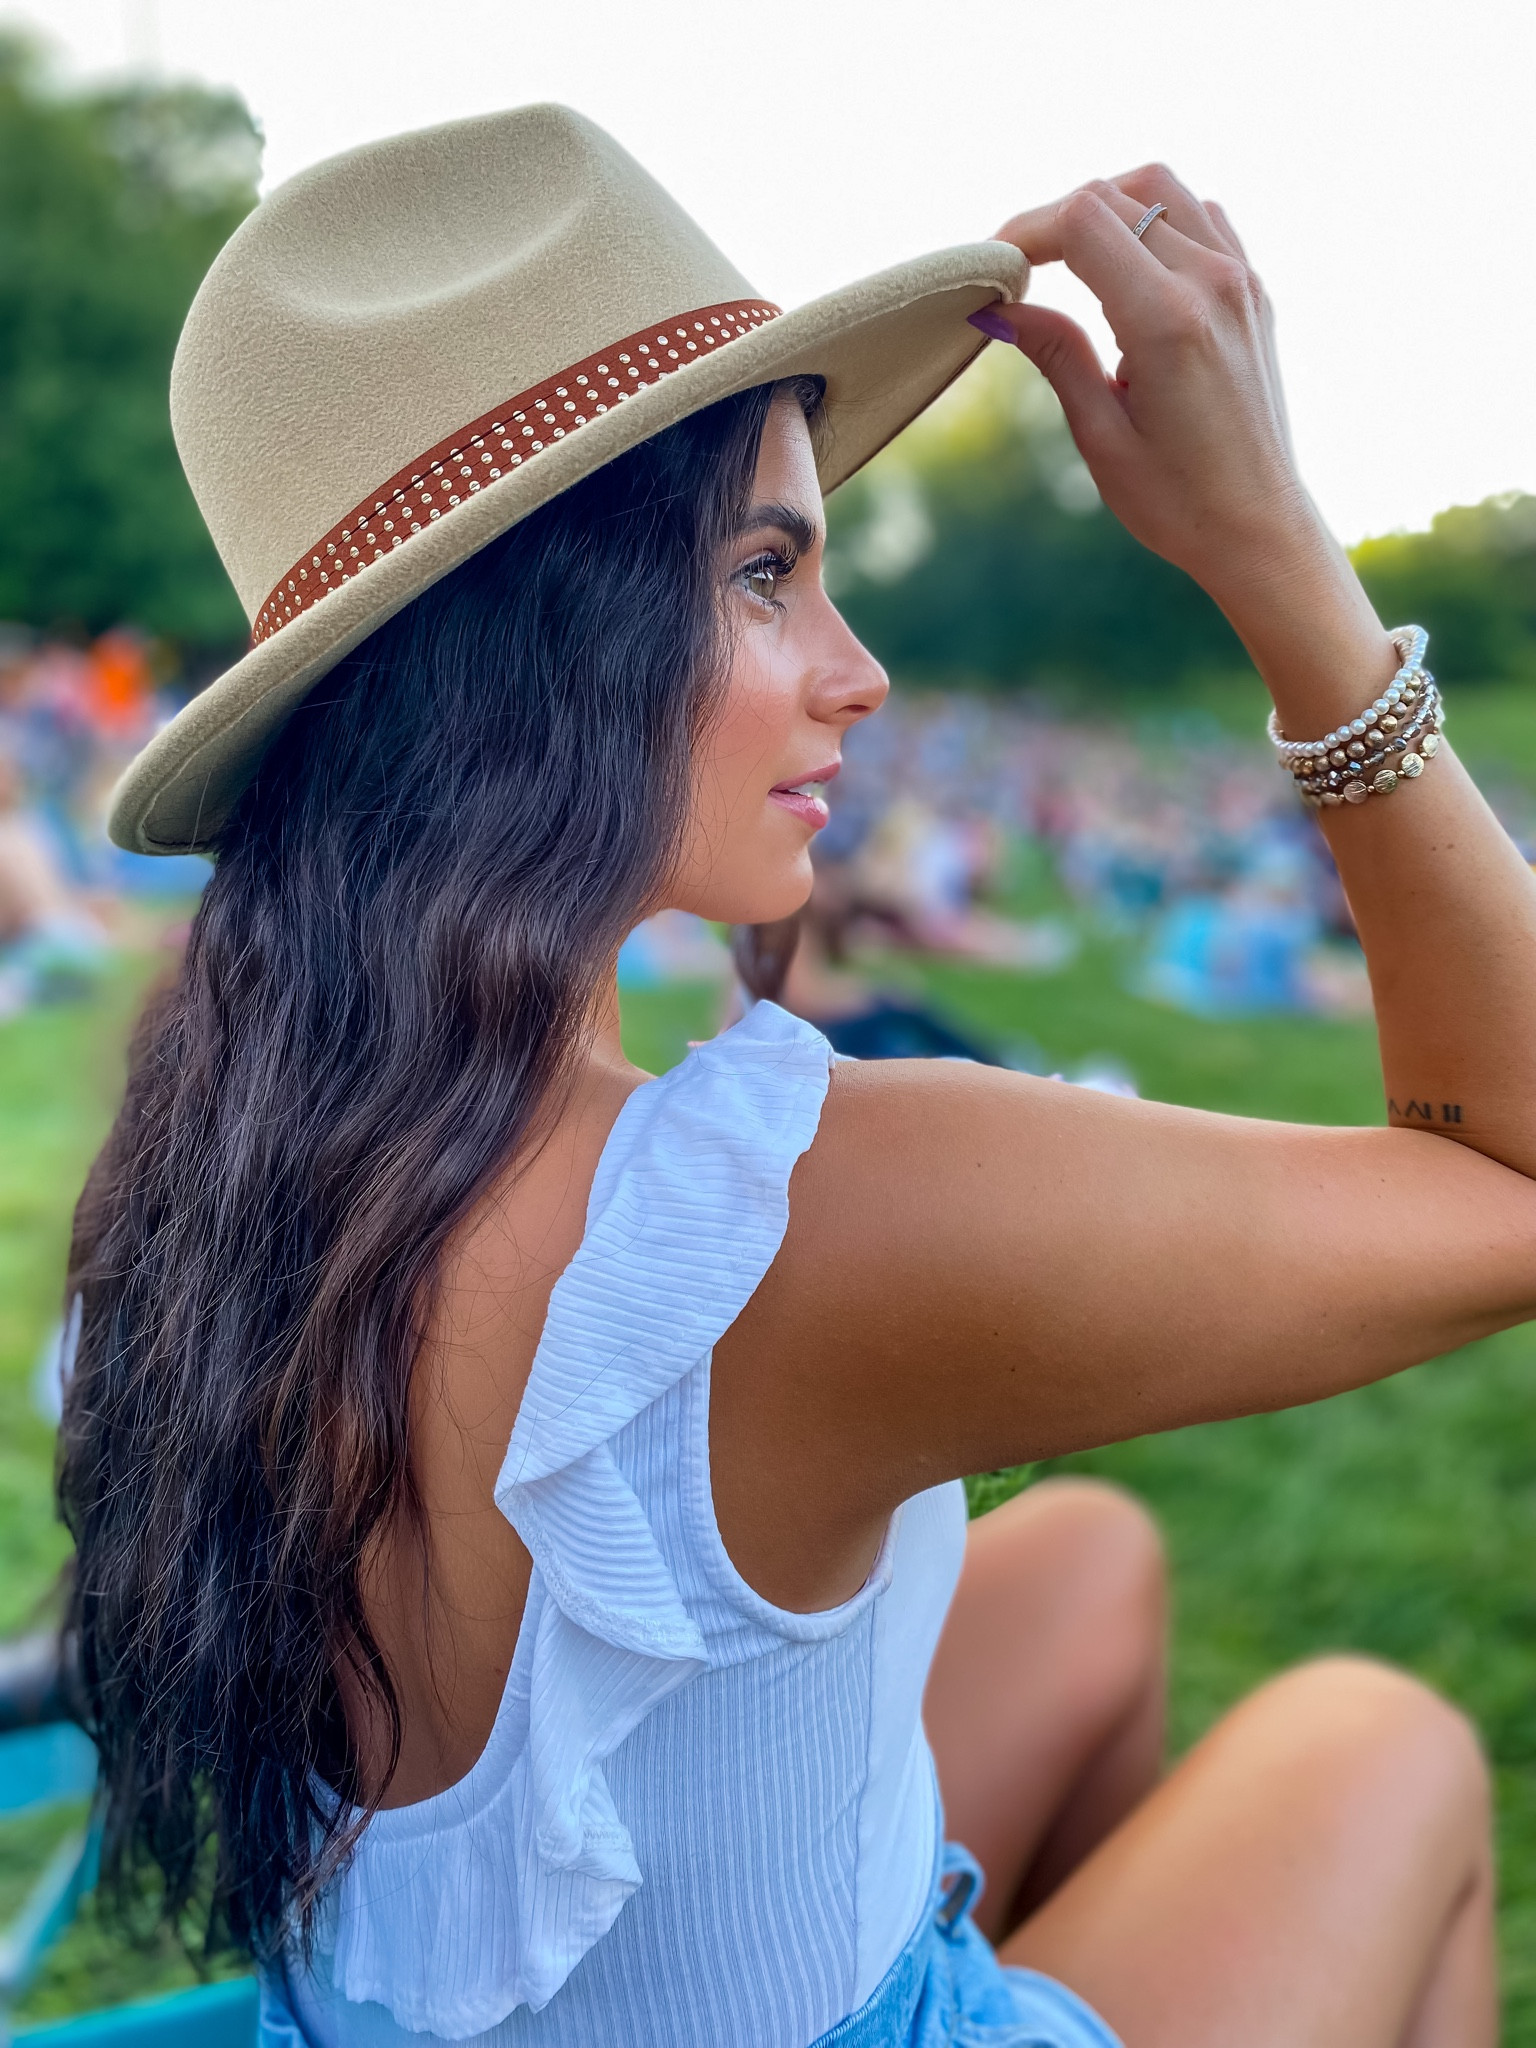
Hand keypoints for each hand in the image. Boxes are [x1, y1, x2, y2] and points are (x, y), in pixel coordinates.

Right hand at [985, 166, 1314, 603]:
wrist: (1258, 528)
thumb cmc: (1176, 501)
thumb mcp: (1100, 433)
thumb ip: (1055, 353)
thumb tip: (999, 306)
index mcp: (1168, 320)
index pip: (1083, 221)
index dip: (1026, 231)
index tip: (996, 268)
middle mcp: (1212, 284)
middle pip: (1115, 195)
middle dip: (1056, 221)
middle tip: (1021, 270)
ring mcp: (1241, 280)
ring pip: (1161, 188)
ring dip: (1107, 208)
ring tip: (1071, 260)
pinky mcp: (1253, 291)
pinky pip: (1200, 217)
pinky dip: (1154, 222)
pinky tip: (1128, 269)